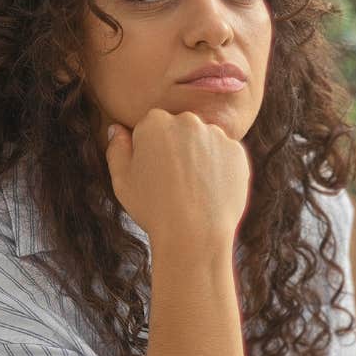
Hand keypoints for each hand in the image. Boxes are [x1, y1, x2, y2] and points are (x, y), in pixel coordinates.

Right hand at [105, 108, 251, 253]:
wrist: (194, 235)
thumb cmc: (153, 209)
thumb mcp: (121, 181)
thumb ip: (117, 149)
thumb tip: (117, 129)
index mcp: (155, 122)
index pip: (151, 127)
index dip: (150, 151)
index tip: (152, 173)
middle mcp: (188, 121)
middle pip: (180, 129)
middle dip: (176, 148)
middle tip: (172, 182)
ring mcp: (217, 135)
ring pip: (204, 142)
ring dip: (199, 157)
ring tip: (192, 190)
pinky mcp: (238, 153)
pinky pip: (225, 157)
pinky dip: (219, 170)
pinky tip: (209, 192)